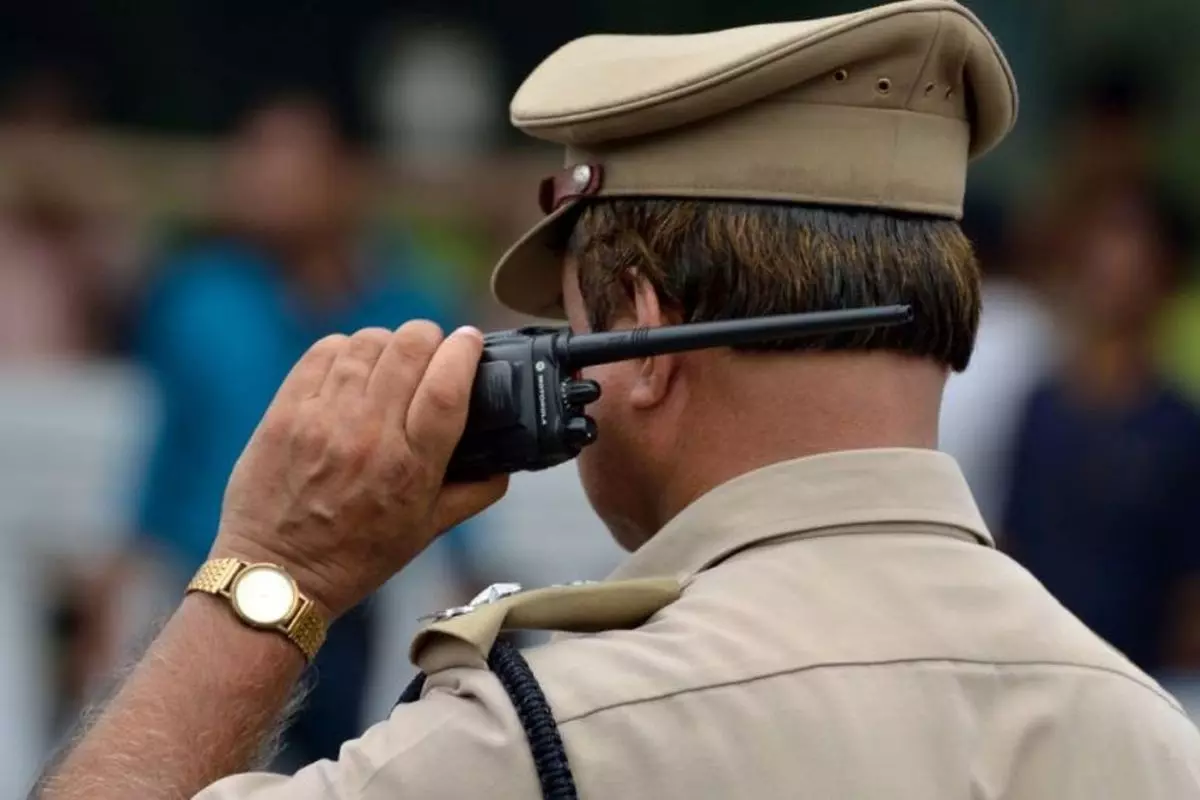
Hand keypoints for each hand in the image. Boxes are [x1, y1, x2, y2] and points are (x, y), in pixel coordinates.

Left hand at [210, 322, 506, 618]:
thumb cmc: (354, 557)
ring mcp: (322, 420)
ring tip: (391, 360)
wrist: (276, 574)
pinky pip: (324, 351)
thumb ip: (473, 494)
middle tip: (432, 349)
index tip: (471, 341)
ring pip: (368, 342)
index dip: (465, 351)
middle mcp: (368, 436)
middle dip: (430, 337)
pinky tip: (353, 367)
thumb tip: (505, 465)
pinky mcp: (286, 411)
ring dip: (389, 343)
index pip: (447, 386)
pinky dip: (346, 349)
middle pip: (410, 348)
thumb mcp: (426, 532)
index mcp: (410, 467)